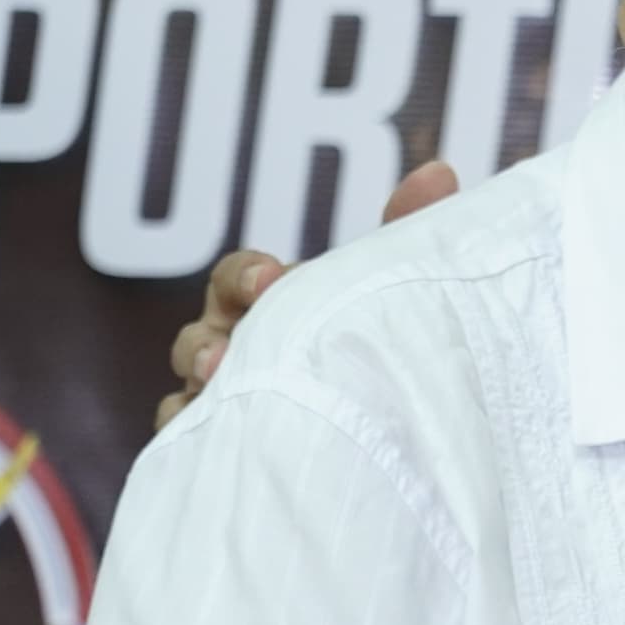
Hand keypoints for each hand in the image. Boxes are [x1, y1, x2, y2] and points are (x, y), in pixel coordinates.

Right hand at [155, 159, 461, 431]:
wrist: (390, 445)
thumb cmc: (374, 349)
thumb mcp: (389, 291)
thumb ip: (406, 232)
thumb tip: (438, 170)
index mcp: (268, 306)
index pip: (239, 278)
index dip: (248, 275)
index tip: (273, 279)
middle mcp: (234, 351)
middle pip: (200, 334)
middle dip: (210, 340)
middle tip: (228, 353)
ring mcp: (219, 404)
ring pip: (186, 390)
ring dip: (198, 391)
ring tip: (218, 395)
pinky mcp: (219, 453)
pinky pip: (186, 442)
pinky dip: (191, 436)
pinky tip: (219, 445)